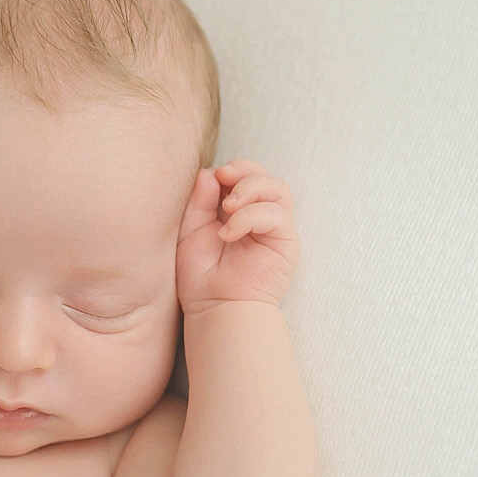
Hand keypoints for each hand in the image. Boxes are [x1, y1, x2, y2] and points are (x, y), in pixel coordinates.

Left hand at [176, 158, 299, 315]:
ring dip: (251, 188)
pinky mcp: (286, 242)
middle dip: (244, 170)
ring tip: (228, 206)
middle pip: (265, 175)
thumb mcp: (191, 229)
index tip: (211, 177)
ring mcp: (275, 228)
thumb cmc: (201, 274)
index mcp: (238, 210)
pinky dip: (250, 216)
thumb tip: (209, 172)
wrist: (213, 306)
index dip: (231, 169)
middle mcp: (260, 216)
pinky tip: (228, 233)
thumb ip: (199, 200)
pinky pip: (276, 215)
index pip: (244, 175)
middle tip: (224, 178)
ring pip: (278, 189)